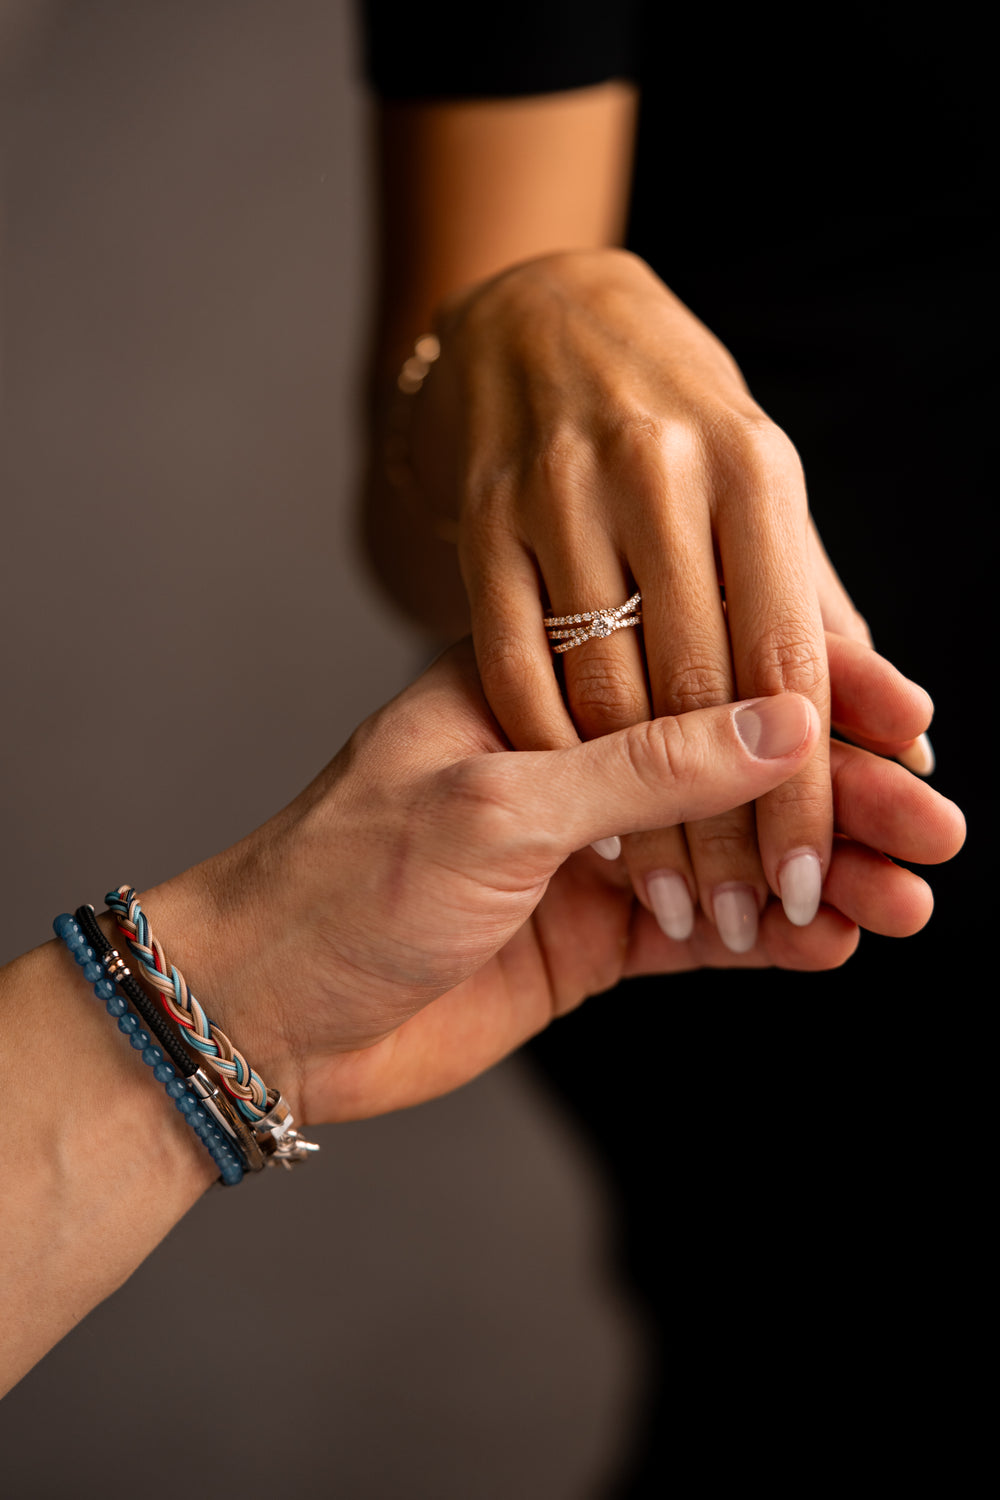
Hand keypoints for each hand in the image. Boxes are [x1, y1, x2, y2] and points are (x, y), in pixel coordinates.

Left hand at [150, 644, 962, 1125]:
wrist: (258, 1008)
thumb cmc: (347, 878)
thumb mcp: (499, 805)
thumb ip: (648, 768)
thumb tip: (788, 724)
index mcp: (545, 685)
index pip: (704, 669)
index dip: (812, 692)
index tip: (909, 718)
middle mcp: (577, 757)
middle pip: (738, 764)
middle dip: (840, 791)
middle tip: (936, 823)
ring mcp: (589, 850)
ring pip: (734, 851)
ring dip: (822, 870)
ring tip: (911, 896)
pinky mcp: (589, 934)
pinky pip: (703, 932)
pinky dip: (769, 939)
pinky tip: (838, 943)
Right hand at [407, 248, 927, 952]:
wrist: (536, 317)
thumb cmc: (670, 425)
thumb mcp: (756, 496)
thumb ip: (816, 611)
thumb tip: (909, 732)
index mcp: (752, 467)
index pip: (788, 663)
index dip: (799, 788)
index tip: (805, 885)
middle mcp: (658, 471)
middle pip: (699, 692)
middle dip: (723, 827)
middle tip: (736, 916)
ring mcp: (556, 491)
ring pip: (603, 689)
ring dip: (635, 817)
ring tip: (670, 899)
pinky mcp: (476, 517)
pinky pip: (512, 660)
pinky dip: (548, 755)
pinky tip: (576, 822)